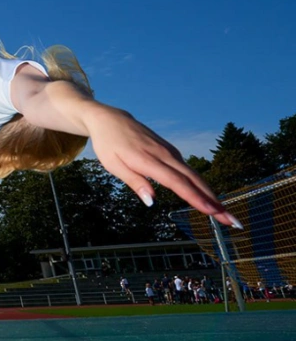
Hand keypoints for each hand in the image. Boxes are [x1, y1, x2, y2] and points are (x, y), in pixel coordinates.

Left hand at [85, 106, 240, 227]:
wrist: (110, 119)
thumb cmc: (109, 144)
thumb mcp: (113, 165)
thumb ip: (134, 182)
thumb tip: (151, 202)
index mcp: (148, 160)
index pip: (177, 183)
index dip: (196, 198)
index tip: (213, 212)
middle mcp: (165, 155)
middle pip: (194, 180)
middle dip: (214, 201)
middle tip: (232, 221)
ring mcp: (170, 152)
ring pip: (195, 176)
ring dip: (212, 195)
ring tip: (226, 215)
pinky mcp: (171, 152)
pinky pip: (189, 171)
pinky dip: (202, 185)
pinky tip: (209, 198)